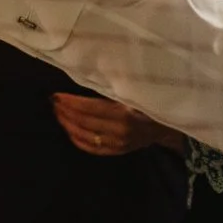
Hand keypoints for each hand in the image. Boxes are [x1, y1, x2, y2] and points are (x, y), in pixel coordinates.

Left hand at [51, 93, 172, 156]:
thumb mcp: (136, 89)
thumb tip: (89, 71)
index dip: (71, 102)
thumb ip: (115, 85)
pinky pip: (93, 149)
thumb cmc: (150, 100)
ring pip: (86, 136)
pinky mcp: (119, 151)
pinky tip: (68, 130)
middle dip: (66, 111)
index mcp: (126, 114)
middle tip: (54, 101)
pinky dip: (78, 140)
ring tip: (58, 113)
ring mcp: (120, 144)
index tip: (57, 95)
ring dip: (68, 124)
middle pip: (85, 122)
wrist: (169, 124)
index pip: (91, 108)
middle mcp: (121, 131)